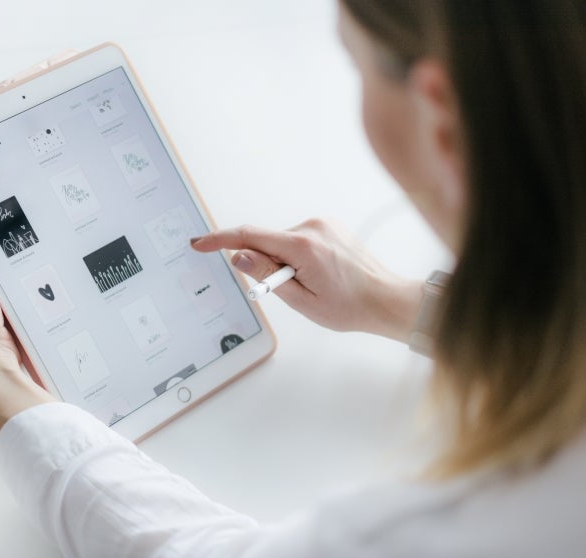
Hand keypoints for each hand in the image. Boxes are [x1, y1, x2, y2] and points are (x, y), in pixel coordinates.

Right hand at [191, 219, 423, 342]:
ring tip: (311, 284)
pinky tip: (318, 273)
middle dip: (265, 264)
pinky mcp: (328, 225)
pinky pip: (298, 239)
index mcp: (303, 246)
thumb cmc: (349, 306)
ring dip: (283, 261)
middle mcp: (312, 227)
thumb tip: (240, 256)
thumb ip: (267, 275)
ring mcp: (322, 223)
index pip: (249, 236)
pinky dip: (296, 255)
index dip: (220, 240)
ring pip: (282, 241)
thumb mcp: (301, 300)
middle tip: (288, 290)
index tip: (200, 243)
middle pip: (266, 240)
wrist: (385, 298)